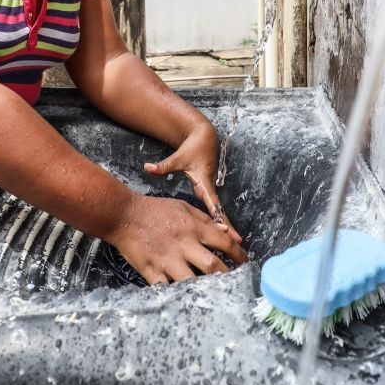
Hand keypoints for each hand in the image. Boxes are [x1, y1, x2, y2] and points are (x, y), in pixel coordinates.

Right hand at [109, 194, 247, 283]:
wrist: (124, 216)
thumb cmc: (155, 210)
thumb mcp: (183, 207)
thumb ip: (206, 219)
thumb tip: (227, 231)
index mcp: (193, 228)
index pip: (224, 243)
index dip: (239, 255)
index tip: (245, 263)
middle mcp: (184, 245)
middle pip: (212, 266)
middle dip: (227, 277)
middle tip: (234, 284)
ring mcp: (167, 260)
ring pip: (192, 281)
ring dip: (204, 289)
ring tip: (214, 296)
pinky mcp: (152, 271)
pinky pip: (167, 289)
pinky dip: (177, 296)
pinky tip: (186, 302)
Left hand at [143, 123, 241, 243]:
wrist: (204, 138)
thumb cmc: (192, 148)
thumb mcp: (178, 158)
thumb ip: (163, 166)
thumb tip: (147, 168)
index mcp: (205, 184)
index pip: (214, 206)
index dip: (221, 220)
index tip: (230, 234)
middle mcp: (209, 189)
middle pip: (219, 213)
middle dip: (227, 230)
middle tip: (237, 247)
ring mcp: (209, 190)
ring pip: (217, 211)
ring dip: (222, 227)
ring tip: (230, 246)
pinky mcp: (206, 190)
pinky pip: (212, 208)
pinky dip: (215, 220)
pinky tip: (216, 233)